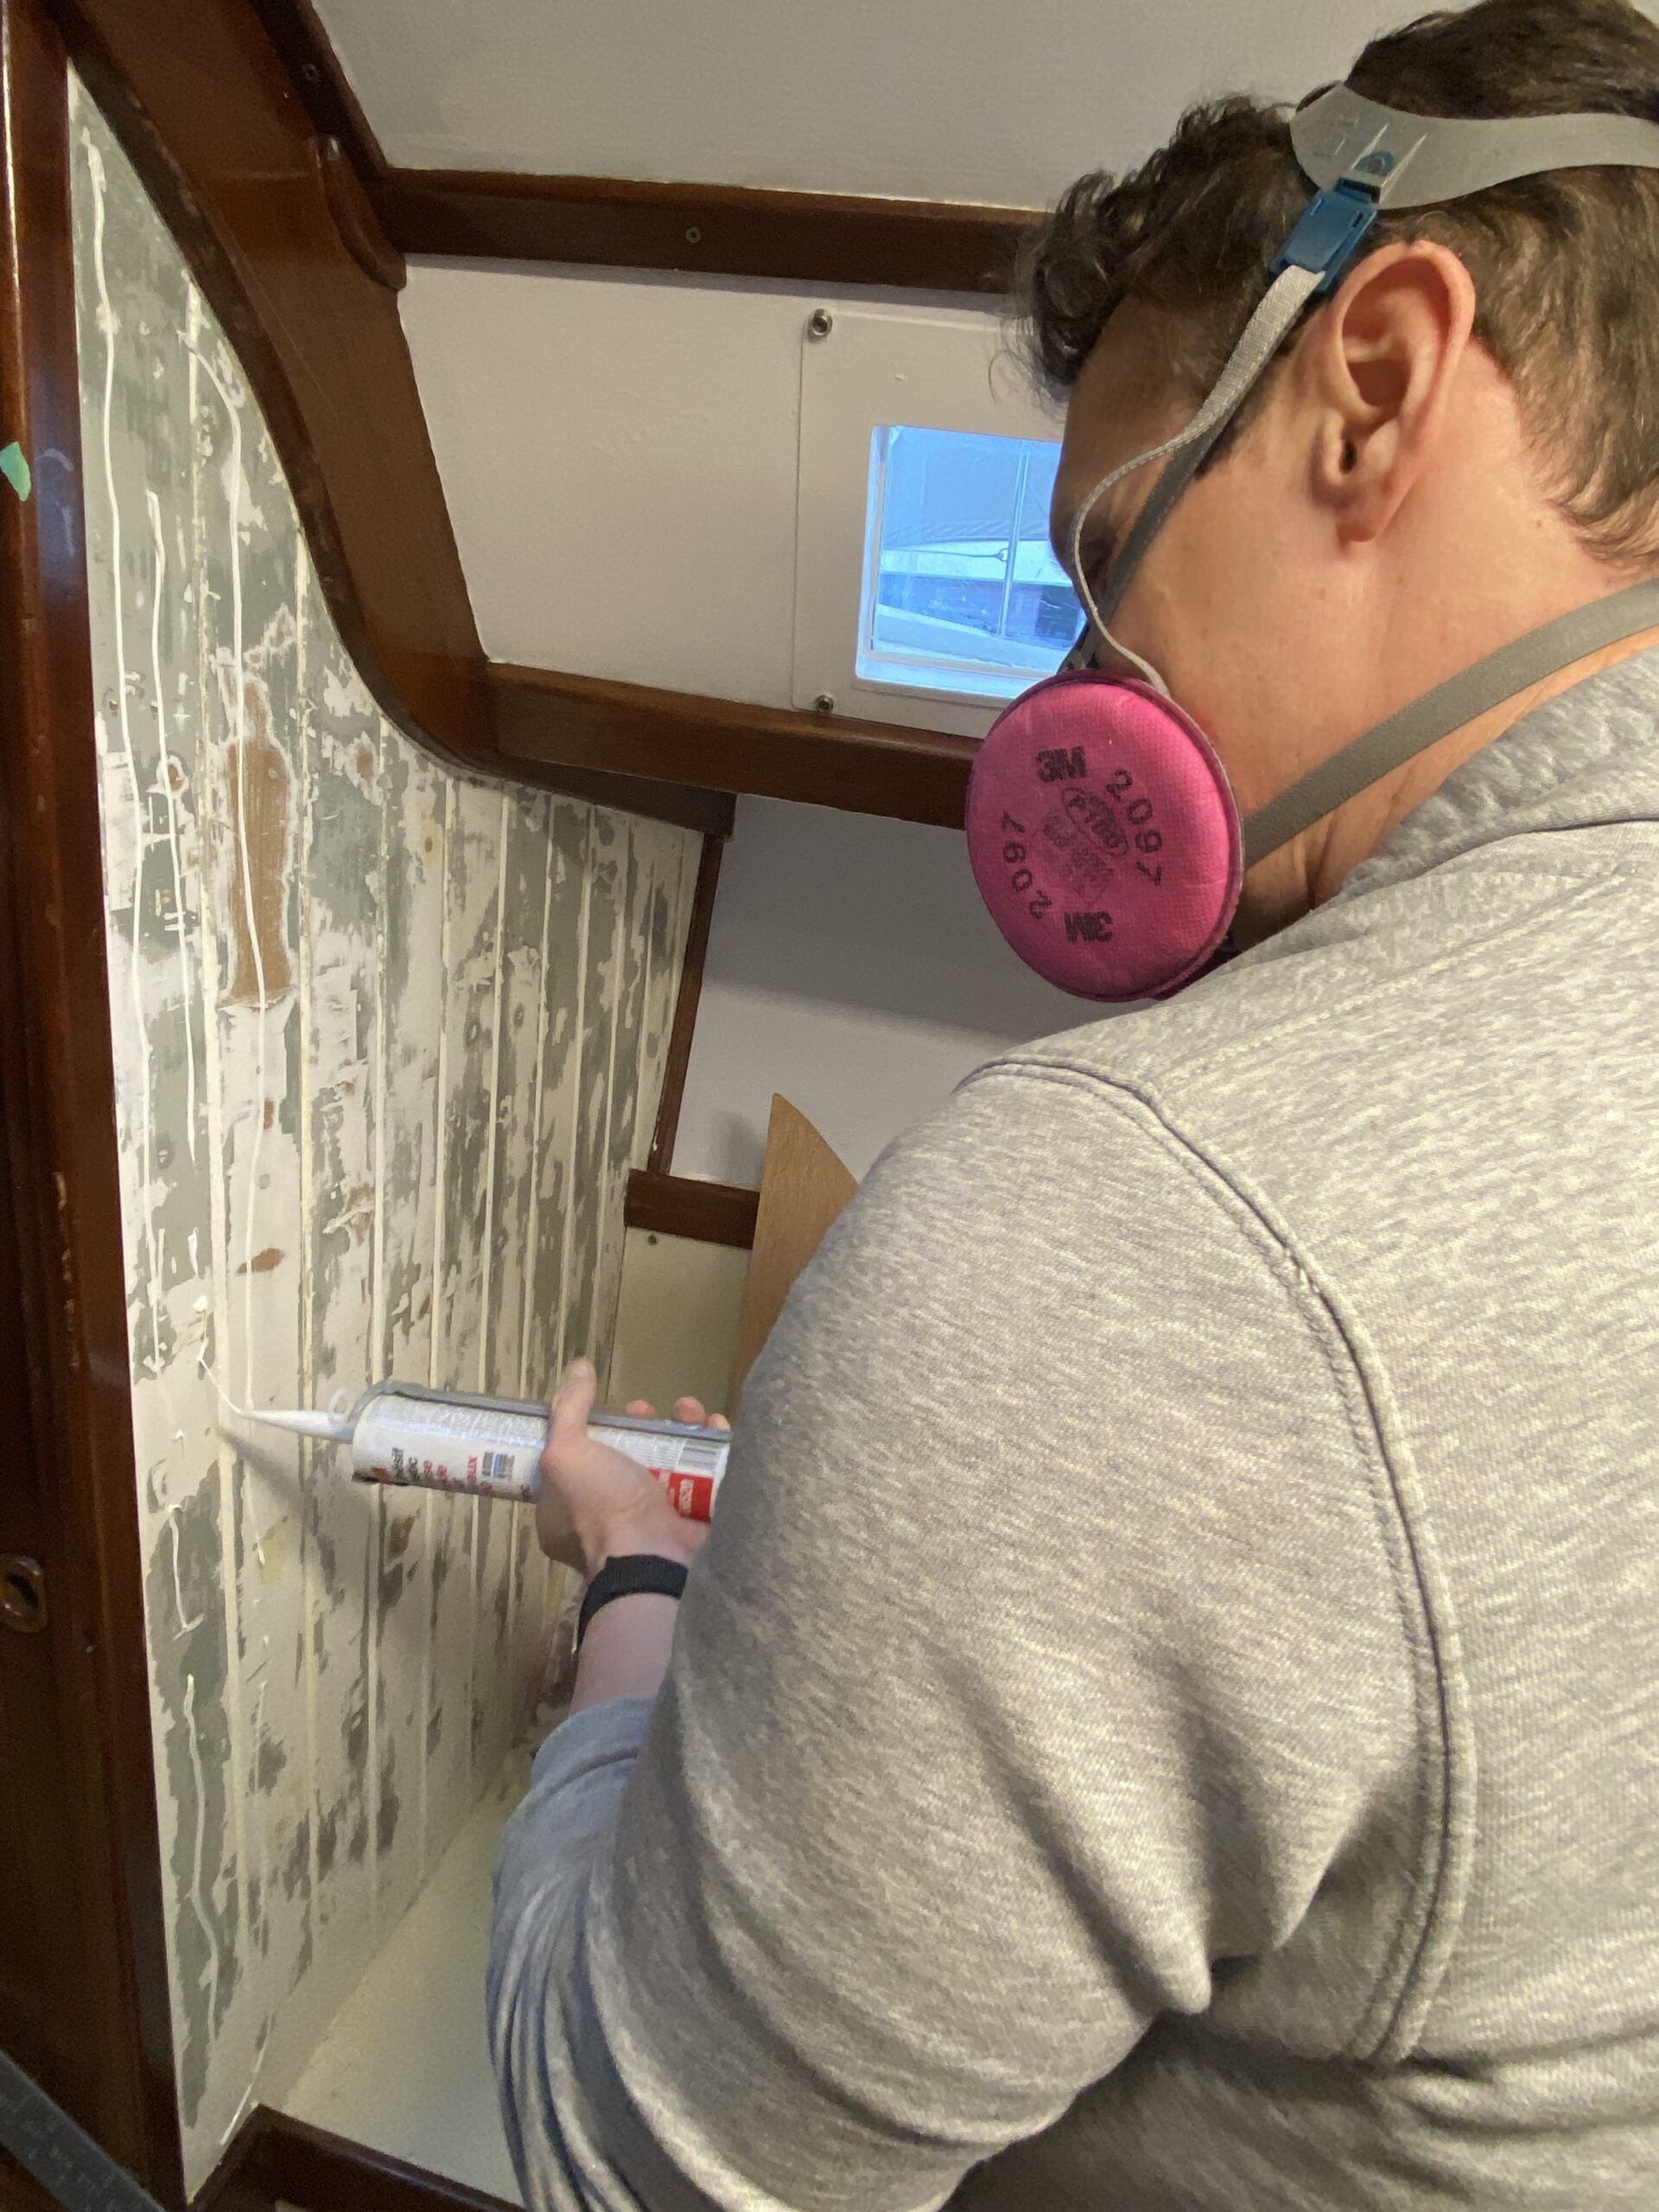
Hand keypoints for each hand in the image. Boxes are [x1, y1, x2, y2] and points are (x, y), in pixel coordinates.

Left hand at [537, 1358, 726, 1579]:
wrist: (653, 1557)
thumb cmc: (601, 1507)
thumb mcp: (567, 1453)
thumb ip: (568, 1410)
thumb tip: (577, 1368)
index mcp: (566, 1516)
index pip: (575, 1470)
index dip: (591, 1436)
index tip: (606, 1413)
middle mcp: (608, 1522)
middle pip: (626, 1462)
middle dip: (641, 1428)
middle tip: (647, 1409)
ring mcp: (653, 1524)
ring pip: (668, 1466)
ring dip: (681, 1431)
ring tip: (690, 1409)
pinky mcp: (692, 1521)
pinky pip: (703, 1478)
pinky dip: (711, 1450)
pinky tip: (715, 1427)